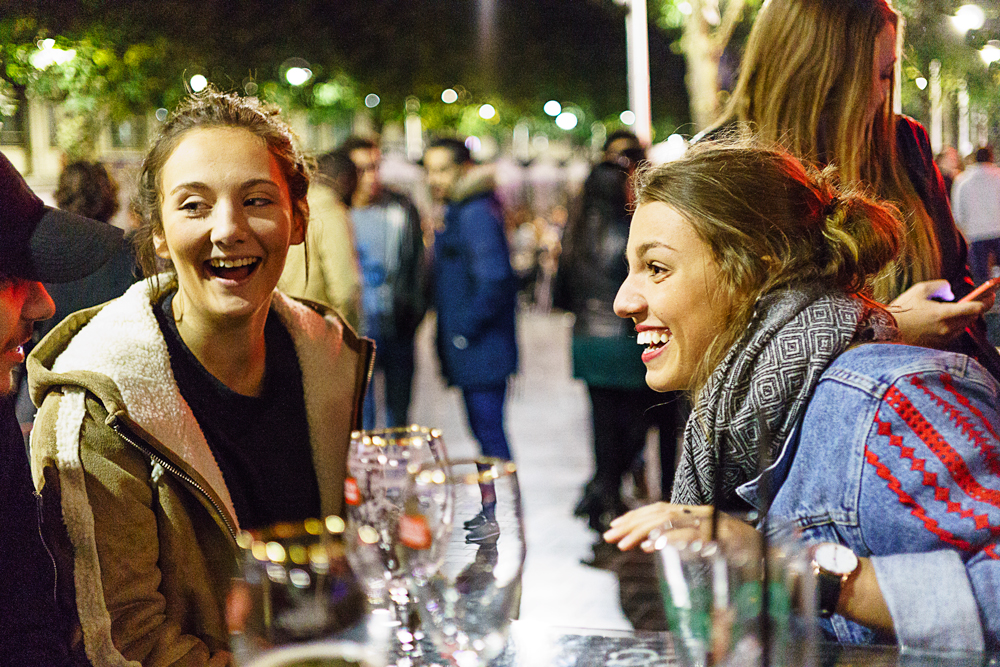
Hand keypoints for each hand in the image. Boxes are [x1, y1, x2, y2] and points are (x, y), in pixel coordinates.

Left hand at [602, 502, 756, 552]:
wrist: (777, 558)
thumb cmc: (743, 555)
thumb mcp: (706, 546)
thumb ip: (679, 542)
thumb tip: (650, 546)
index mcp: (696, 515)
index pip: (658, 509)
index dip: (634, 517)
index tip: (614, 527)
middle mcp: (703, 514)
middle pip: (659, 512)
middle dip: (631, 524)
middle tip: (609, 536)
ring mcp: (714, 525)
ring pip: (671, 520)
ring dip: (644, 531)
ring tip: (624, 544)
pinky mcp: (725, 539)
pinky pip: (696, 536)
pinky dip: (674, 539)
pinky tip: (656, 546)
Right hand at [887, 280, 986, 347]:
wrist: (885, 332)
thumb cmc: (901, 310)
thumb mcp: (919, 290)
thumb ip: (940, 286)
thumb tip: (950, 292)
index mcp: (944, 314)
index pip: (976, 308)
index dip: (986, 300)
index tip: (991, 294)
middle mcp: (947, 328)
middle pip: (973, 317)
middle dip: (976, 307)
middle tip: (978, 299)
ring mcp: (943, 339)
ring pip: (964, 326)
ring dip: (964, 317)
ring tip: (956, 308)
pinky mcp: (938, 345)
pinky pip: (954, 333)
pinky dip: (954, 325)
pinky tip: (944, 320)